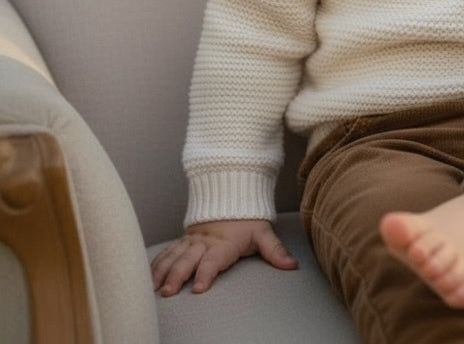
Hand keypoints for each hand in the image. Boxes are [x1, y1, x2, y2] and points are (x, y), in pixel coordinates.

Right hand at [150, 219, 297, 295]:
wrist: (232, 193)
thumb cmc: (249, 219)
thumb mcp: (263, 232)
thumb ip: (275, 251)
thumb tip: (292, 265)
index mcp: (225, 243)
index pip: (214, 260)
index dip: (207, 273)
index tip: (199, 287)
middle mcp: (205, 242)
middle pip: (189, 260)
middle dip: (178, 275)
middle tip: (169, 291)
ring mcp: (192, 240)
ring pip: (175, 255)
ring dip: (164, 270)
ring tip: (155, 287)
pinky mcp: (184, 239)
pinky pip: (168, 250)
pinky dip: (157, 262)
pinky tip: (149, 276)